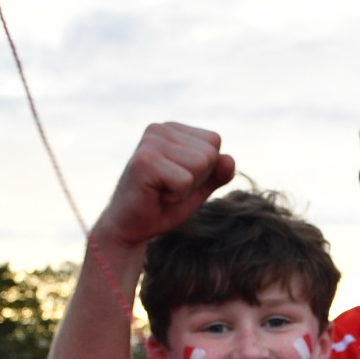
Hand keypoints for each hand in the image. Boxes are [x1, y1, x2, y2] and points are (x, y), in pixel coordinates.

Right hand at [89, 124, 236, 251]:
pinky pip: (185, 181)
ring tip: (161, 191)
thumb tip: (230, 159)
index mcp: (172, 129)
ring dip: (186, 189)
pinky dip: (176, 197)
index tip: (177, 180)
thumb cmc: (162, 206)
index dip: (204, 170)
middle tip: (168, 189)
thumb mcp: (197, 188)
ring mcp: (150, 142)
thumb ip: (217, 173)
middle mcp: (159, 129)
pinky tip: (155, 195)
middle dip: (196, 180)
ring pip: (201, 164)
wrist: (129, 229)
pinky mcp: (144, 161)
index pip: (214, 141)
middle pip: (210, 153)